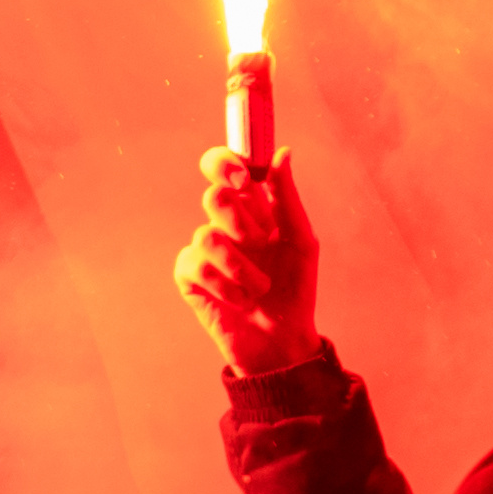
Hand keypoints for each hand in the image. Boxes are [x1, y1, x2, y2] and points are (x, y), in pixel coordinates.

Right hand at [176, 150, 324, 381]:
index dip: (225, 162)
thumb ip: (288, 198)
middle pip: (212, 196)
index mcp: (252, 208)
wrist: (282, 340)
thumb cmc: (295, 289)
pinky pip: (194, 266)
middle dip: (239, 222)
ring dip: (239, 266)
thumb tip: (282, 153)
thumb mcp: (302, 242)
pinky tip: (238, 300)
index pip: (225, 167)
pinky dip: (223, 285)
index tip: (243, 177)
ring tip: (259, 288)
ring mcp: (205, 251)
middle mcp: (225, 224)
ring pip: (206, 236)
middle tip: (260, 242)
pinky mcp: (190, 278)